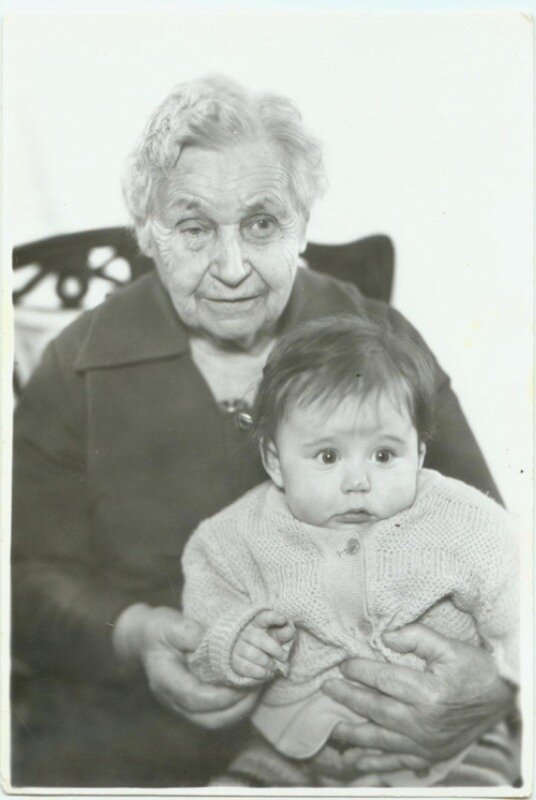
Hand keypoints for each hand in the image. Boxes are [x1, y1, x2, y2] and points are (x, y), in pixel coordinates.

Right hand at [113, 603, 256, 728]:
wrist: (144, 639)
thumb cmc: (157, 630)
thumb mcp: (168, 624)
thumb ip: (187, 631)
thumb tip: (209, 638)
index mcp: (166, 681)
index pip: (195, 698)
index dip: (222, 695)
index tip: (245, 682)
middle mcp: (174, 700)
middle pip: (209, 719)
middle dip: (238, 707)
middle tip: (259, 686)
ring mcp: (184, 705)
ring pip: (215, 720)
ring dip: (240, 709)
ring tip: (258, 687)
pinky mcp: (194, 703)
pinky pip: (217, 713)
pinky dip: (236, 705)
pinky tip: (249, 687)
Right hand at [231, 609, 294, 680]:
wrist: (244, 654)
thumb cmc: (265, 641)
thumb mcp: (274, 634)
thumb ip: (284, 632)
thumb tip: (290, 629)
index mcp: (257, 621)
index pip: (264, 617)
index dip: (273, 617)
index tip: (283, 620)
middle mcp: (245, 632)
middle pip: (259, 639)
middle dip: (275, 649)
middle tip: (284, 657)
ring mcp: (238, 646)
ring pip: (254, 655)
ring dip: (268, 662)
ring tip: (274, 666)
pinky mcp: (235, 661)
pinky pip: (248, 668)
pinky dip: (261, 672)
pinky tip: (268, 672)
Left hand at [320, 623, 515, 774]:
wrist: (503, 697)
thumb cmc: (475, 668)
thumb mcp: (449, 645)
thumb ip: (416, 637)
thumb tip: (385, 637)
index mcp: (428, 692)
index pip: (383, 679)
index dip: (359, 670)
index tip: (343, 663)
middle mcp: (424, 721)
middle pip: (376, 709)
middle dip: (348, 698)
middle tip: (327, 689)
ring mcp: (426, 742)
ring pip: (381, 739)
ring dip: (354, 734)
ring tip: (333, 728)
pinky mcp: (430, 754)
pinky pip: (397, 761)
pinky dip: (376, 763)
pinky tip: (357, 762)